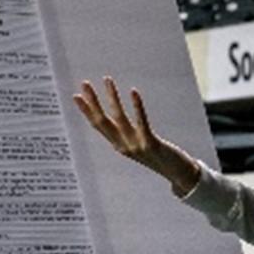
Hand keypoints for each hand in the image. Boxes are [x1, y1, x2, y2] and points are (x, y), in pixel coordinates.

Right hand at [72, 77, 201, 194]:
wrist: (177, 173)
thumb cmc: (159, 156)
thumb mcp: (138, 145)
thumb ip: (127, 135)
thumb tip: (118, 120)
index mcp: (118, 145)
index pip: (98, 126)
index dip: (86, 111)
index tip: (76, 96)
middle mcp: (123, 146)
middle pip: (103, 121)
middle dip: (93, 102)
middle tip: (84, 83)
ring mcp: (135, 146)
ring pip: (119, 118)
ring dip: (112, 97)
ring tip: (107, 80)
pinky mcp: (150, 144)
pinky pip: (141, 122)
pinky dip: (136, 106)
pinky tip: (133, 91)